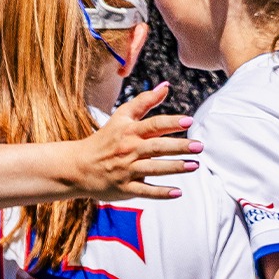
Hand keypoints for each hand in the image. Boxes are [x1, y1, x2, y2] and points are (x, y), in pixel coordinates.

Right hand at [70, 85, 199, 200]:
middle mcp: (129, 150)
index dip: (170, 123)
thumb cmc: (105, 139)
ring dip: (175, 167)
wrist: (79, 166)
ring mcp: (127, 170)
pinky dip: (161, 193)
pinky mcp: (125, 188)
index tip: (188, 121)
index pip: (152, 124)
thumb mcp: (121, 117)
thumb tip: (166, 86)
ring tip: (194, 165)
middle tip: (199, 146)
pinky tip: (178, 192)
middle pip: (157, 147)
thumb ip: (144, 101)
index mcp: (129, 132)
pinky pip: (145, 191)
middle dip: (179, 147)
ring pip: (154, 169)